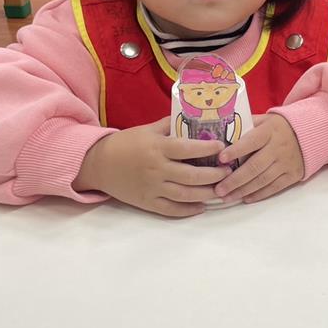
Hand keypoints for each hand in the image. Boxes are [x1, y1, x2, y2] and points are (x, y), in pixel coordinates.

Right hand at [73, 117, 230, 217]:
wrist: (99, 164)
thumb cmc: (127, 143)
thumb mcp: (149, 129)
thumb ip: (172, 125)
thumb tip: (197, 117)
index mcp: (158, 148)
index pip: (187, 148)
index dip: (207, 148)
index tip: (223, 147)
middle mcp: (156, 169)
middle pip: (191, 176)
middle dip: (214, 175)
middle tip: (229, 172)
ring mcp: (152, 188)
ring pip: (185, 195)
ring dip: (206, 194)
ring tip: (222, 190)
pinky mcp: (147, 202)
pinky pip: (171, 210)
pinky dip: (188, 210)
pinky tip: (202, 207)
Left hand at [214, 113, 304, 203]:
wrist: (310, 134)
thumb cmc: (279, 127)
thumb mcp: (265, 120)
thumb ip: (246, 125)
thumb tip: (221, 133)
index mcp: (269, 131)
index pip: (251, 142)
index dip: (236, 150)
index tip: (220, 158)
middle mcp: (278, 148)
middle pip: (255, 166)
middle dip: (235, 180)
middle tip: (218, 189)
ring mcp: (286, 163)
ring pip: (263, 180)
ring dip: (243, 190)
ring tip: (227, 197)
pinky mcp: (292, 175)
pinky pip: (274, 187)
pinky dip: (259, 194)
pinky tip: (245, 199)